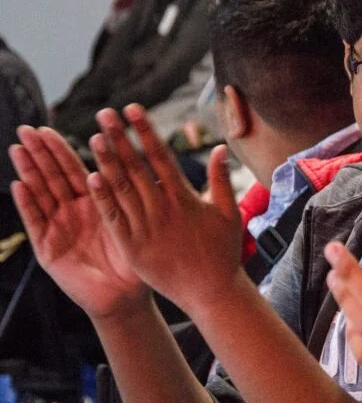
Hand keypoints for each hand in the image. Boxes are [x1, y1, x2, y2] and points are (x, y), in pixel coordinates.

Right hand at [9, 125, 143, 318]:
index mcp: (95, 201)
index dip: (62, 149)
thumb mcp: (138, 221)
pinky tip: (19, 185)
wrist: (125, 295)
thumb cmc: (136, 258)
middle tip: (27, 129)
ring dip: (29, 171)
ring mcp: (58, 228)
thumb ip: (140, 194)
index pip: (75, 169)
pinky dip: (28, 204)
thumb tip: (152, 162)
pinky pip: (37, 222)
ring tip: (18, 148)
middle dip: (40, 153)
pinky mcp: (48, 248)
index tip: (50, 126)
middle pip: (54, 176)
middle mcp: (73, 211)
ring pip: (41, 194)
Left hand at [86, 105, 243, 314]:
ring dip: (107, 161)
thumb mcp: (229, 213)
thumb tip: (220, 148)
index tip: (133, 109)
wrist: (210, 292)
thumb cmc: (222, 253)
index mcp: (185, 198)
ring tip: (94, 137)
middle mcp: (163, 209)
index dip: (145, 131)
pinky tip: (91, 177)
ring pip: (121, 189)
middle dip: (120, 138)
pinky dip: (103, 198)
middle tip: (105, 114)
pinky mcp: (132, 247)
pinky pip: (114, 218)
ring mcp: (146, 228)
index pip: (160, 156)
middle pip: (136, 167)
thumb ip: (221, 179)